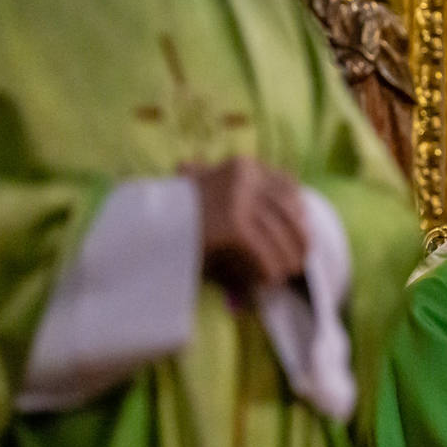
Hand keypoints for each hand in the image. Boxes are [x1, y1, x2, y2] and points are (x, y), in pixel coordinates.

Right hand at [183, 157, 307, 294]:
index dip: (299, 211)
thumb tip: (293, 219)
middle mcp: (245, 177)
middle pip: (288, 211)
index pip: (288, 185)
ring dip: (286, 258)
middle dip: (298, 239)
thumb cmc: (180, 214)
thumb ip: (246, 197)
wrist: (145, 226)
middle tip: (299, 261)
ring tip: (285, 274)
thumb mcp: (215, 192)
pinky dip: (268, 268)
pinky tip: (267, 280)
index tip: (301, 230)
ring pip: (278, 234)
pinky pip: (262, 251)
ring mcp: (239, 199)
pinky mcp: (232, 224)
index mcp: (244, 166)